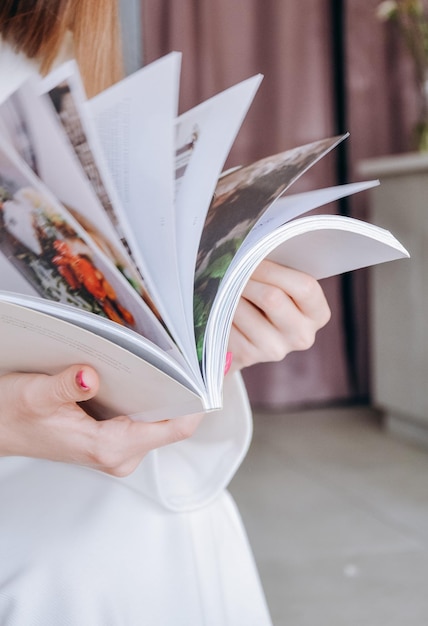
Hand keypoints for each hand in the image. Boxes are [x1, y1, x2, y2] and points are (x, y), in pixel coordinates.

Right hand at [0, 365, 202, 475]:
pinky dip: (151, 393)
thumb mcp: (33, 395)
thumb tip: (90, 374)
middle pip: (172, 420)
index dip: (197, 400)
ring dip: (167, 389)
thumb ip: (64, 386)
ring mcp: (119, 447)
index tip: (210, 372)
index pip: (175, 427)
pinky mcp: (113, 438)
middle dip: (184, 388)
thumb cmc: (12, 416)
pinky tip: (146, 369)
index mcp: (110, 447)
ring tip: (171, 354)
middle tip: (192, 350)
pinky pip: (146, 416)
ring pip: (160, 417)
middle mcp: (121, 453)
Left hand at [228, 260, 330, 371]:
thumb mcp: (283, 287)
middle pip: (272, 298)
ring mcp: (275, 349)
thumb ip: (278, 272)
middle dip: (246, 277)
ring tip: (221, 283)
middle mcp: (301, 336)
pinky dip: (216, 310)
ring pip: (243, 310)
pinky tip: (217, 304)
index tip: (252, 257)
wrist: (248, 340)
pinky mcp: (249, 356)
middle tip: (231, 268)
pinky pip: (226, 324)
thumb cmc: (267, 302)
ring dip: (227, 292)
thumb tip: (251, 251)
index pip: (305, 287)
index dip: (274, 269)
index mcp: (317, 314)